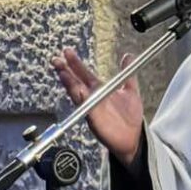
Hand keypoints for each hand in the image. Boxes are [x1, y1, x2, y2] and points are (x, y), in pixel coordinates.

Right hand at [51, 47, 143, 168]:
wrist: (133, 137)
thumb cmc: (129, 116)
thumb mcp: (131, 91)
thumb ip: (127, 74)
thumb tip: (128, 56)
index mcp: (99, 90)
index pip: (84, 74)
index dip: (75, 63)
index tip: (67, 52)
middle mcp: (92, 98)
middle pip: (75, 82)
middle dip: (65, 71)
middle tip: (56, 60)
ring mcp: (92, 109)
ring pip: (77, 94)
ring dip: (70, 84)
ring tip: (62, 72)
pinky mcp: (96, 120)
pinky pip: (87, 110)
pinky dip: (84, 101)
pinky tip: (80, 92)